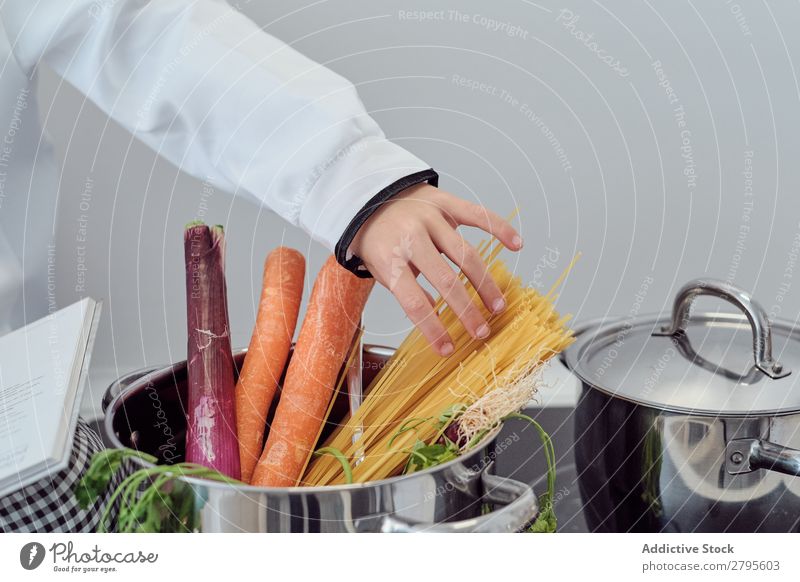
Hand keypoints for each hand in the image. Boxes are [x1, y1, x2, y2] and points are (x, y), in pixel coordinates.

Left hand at [349, 183, 522, 355]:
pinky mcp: (444, 201)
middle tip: (481, 331)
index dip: (432, 328)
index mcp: (389, 258)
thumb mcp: (382, 271)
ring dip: (485, 283)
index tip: (448, 349)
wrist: (367, 196)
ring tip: (497, 306)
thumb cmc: (377, 239)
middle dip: (466, 310)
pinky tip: (516, 245)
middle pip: (445, 279)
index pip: (413, 301)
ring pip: (465, 254)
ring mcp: (429, 217)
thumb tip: (435, 318)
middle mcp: (410, 237)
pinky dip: (500, 229)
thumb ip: (408, 291)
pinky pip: (476, 215)